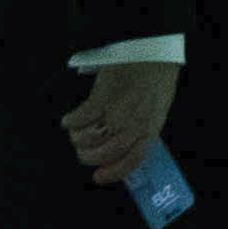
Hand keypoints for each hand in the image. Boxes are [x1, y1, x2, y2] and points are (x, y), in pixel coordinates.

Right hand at [61, 58, 180, 182]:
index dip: (114, 172)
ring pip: (89, 138)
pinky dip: (71, 122)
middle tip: (82, 152)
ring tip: (76, 133)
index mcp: (151, 129)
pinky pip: (80, 119)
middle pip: (105, 153)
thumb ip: (144, 129)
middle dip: (88, 157)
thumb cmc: (156, 78)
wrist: (151, 51)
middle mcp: (134, 125)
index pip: (132, 161)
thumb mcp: (158, 108)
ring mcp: (117, 112)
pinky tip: (69, 120)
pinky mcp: (101, 98)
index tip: (98, 177)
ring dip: (78, 139)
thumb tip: (125, 149)